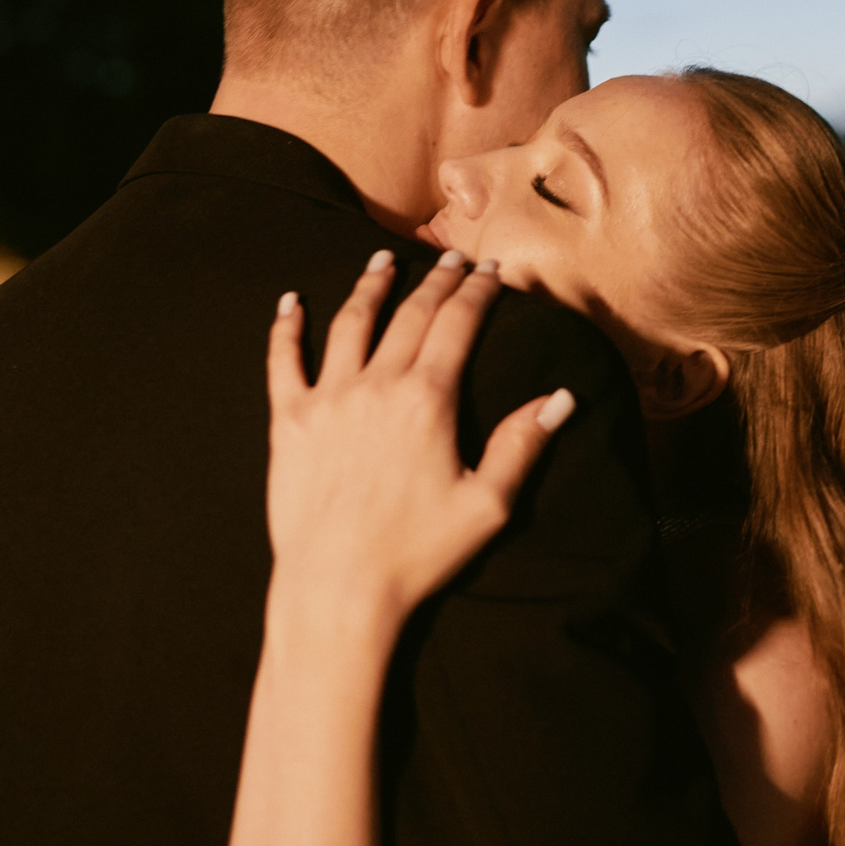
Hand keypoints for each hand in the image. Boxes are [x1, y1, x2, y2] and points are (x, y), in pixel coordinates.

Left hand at [263, 248, 573, 647]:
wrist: (338, 588)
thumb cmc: (417, 553)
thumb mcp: (487, 505)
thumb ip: (521, 445)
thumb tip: (561, 397)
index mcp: (427, 400)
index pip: (457, 325)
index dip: (478, 291)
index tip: (492, 271)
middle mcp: (376, 386)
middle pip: (410, 315)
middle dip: (435, 281)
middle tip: (452, 258)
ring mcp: (328, 400)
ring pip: (349, 324)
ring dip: (369, 287)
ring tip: (382, 261)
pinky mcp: (290, 423)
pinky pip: (283, 362)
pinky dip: (286, 328)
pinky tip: (289, 303)